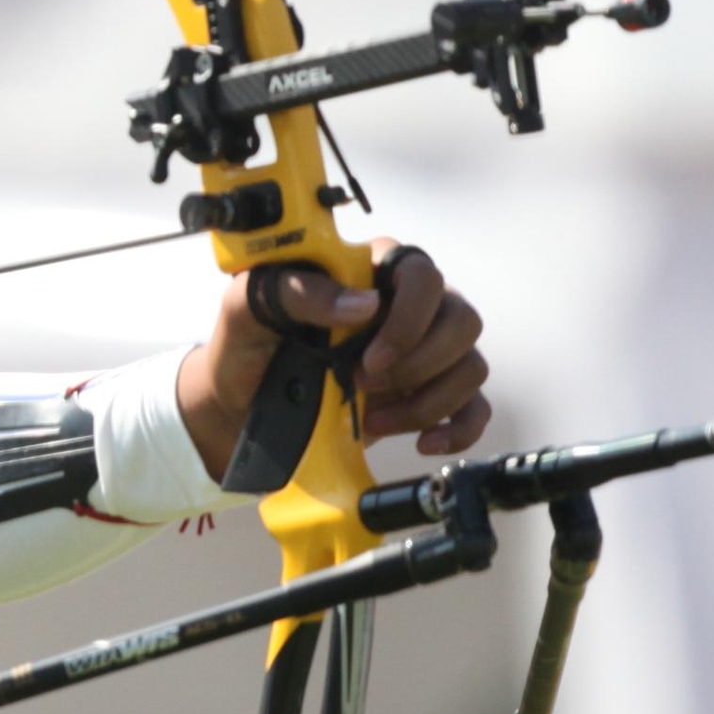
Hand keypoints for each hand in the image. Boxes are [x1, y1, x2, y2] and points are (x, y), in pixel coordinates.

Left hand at [176, 244, 492, 477]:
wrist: (239, 404)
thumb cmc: (245, 345)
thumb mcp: (248, 308)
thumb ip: (298, 292)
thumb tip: (364, 304)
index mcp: (369, 271)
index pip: (422, 274)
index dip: (408, 318)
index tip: (369, 358)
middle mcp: (407, 306)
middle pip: (462, 320)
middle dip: (420, 363)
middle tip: (364, 385)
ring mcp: (423, 352)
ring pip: (471, 366)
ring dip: (428, 401)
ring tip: (375, 420)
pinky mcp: (428, 394)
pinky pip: (474, 407)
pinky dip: (458, 429)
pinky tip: (425, 442)